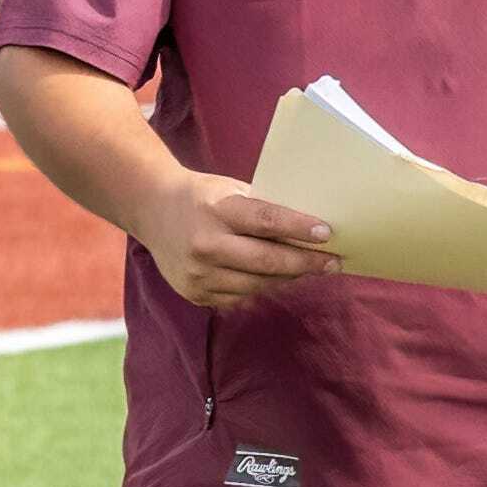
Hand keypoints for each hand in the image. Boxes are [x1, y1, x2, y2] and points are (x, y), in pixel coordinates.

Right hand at [139, 166, 334, 309]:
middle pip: (267, 261)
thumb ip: (263, 210)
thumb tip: (311, 230)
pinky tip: (277, 277)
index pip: (266, 222)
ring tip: (309, 269)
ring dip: (288, 277)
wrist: (153, 209)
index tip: (327, 233)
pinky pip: (240, 296)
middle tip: (333, 262)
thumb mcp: (231, 190)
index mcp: (216, 211)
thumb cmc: (203, 196)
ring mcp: (198, 274)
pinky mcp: (195, 293)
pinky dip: (262, 287)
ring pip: (257, 284)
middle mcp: (204, 245)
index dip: (299, 229)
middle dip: (305, 262)